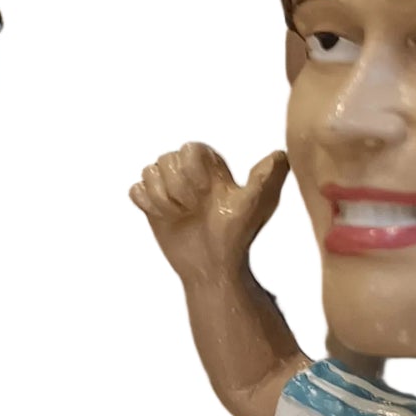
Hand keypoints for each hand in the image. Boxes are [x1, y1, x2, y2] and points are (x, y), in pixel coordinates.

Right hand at [131, 143, 286, 283]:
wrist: (212, 267)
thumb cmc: (235, 236)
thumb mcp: (254, 205)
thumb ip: (265, 177)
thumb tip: (279, 155)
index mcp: (211, 168)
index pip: (189, 149)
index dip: (192, 170)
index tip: (206, 194)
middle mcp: (188, 174)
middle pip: (166, 159)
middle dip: (176, 188)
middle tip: (193, 210)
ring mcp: (168, 189)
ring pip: (148, 172)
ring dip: (161, 198)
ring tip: (179, 215)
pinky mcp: (152, 205)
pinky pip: (136, 190)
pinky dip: (146, 204)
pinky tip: (163, 218)